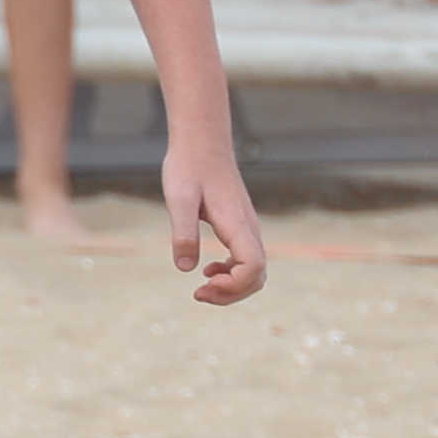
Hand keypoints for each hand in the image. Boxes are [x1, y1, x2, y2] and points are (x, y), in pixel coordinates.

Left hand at [159, 125, 268, 305]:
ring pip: (255, 271)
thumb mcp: (179, 199)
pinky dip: (231, 274)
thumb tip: (185, 268)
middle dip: (231, 294)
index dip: (233, 285)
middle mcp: (249, 229)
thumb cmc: (188, 167)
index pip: (254, 267)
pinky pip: (247, 260)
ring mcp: (247, 229)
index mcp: (237, 224)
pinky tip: (208, 270)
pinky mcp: (239, 227)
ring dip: (232, 287)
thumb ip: (183, 232)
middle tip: (198, 294)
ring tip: (201, 288)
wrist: (202, 142)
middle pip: (258, 277)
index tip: (202, 284)